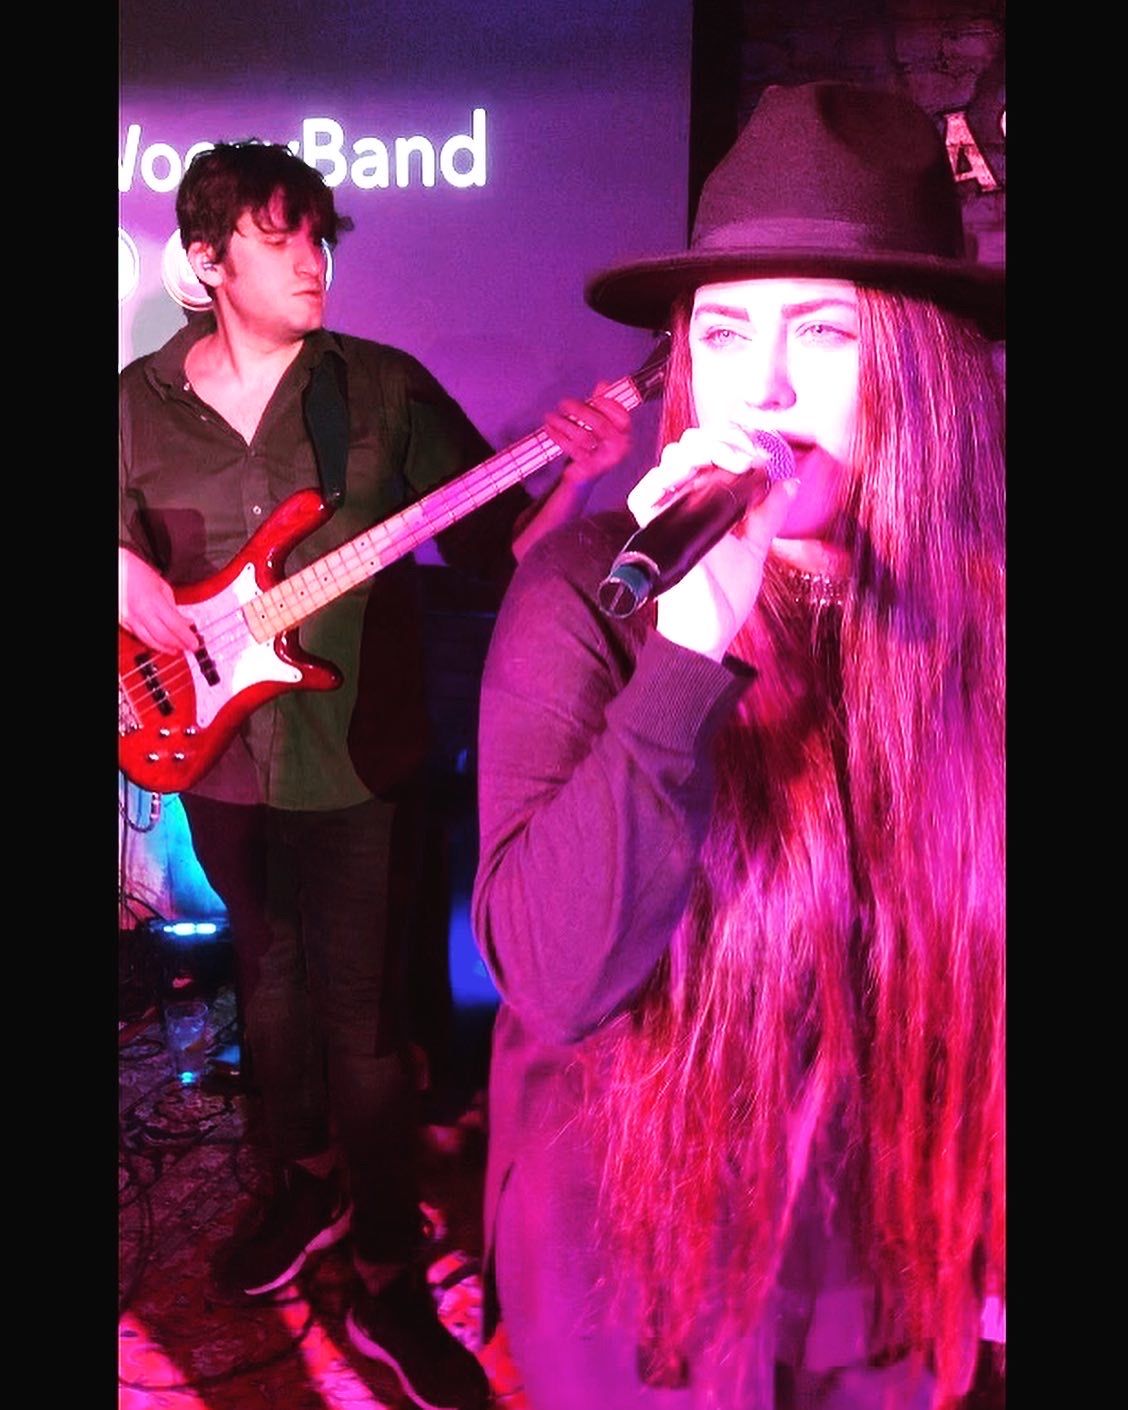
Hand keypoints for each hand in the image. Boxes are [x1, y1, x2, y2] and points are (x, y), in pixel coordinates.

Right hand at [119, 548, 198, 653]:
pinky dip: (151, 643)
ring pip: (149, 641)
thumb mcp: (163, 587)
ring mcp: (130, 618)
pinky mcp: (123, 622)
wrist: (118, 569)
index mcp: (154, 601)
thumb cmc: (138, 573)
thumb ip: (175, 607)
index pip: (175, 625)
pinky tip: (160, 644)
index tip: (195, 644)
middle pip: (163, 636)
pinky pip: (139, 637)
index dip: (186, 637)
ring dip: (165, 648)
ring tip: (176, 650)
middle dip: (178, 645)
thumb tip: (187, 622)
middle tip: (188, 648)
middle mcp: (141, 612)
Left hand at [545, 381, 631, 485]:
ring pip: (583, 436)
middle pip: (600, 425)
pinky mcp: (588, 468)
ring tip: (551, 416)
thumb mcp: (599, 425)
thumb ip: (602, 405)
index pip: (622, 418)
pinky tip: (550, 429)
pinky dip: (558, 437)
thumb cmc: (593, 447)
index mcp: (624, 437)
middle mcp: (618, 449)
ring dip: (564, 423)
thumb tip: (603, 385)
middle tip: (564, 403)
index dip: (609, 406)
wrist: (584, 477)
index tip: (594, 398)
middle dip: (580, 411)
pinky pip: (572, 449)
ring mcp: (604, 460)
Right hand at [626, 426, 799, 661]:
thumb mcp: (755, 547)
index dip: (737, 438)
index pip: (714, 451)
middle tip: (754, 454)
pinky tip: (696, 473)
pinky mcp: (652, 527)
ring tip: (738, 461)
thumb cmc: (724, 595)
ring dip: (708, 448)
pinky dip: (666, 474)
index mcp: (707, 501)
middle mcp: (685, 500)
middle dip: (727, 437)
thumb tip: (790, 481)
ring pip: (674, 457)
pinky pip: (646, 490)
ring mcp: (668, 511)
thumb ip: (769, 514)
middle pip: (694, 444)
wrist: (709, 629)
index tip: (767, 451)